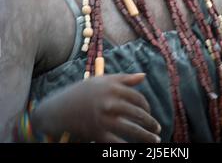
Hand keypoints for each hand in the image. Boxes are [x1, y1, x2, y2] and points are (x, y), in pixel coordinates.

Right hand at [31, 73, 160, 142]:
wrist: (59, 109)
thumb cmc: (83, 92)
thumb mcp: (102, 80)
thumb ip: (124, 79)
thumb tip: (144, 76)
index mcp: (112, 87)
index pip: (138, 98)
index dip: (146, 106)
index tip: (148, 112)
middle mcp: (110, 102)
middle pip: (138, 114)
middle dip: (150, 123)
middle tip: (157, 128)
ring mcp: (104, 119)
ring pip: (132, 130)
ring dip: (147, 137)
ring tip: (155, 140)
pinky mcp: (98, 134)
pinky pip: (118, 143)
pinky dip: (129, 148)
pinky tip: (137, 150)